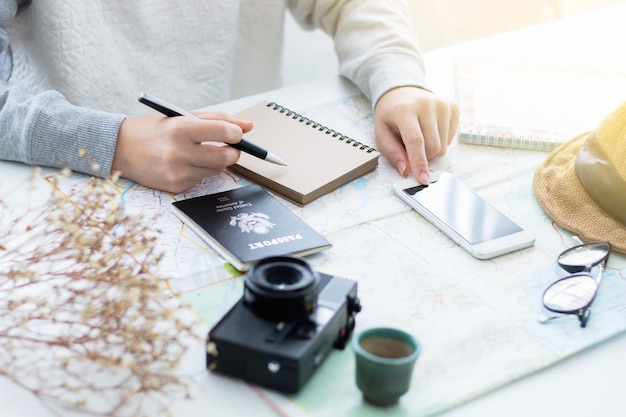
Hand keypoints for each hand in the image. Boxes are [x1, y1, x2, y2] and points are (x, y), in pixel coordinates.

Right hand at [111, 111, 252, 192]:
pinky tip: (185, 163)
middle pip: (226, 157)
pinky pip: (201, 180)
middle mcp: (179, 152)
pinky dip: (200, 171)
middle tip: (229, 147)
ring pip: (216, 170)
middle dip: (234, 152)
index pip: (224, 132)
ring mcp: (177, 172)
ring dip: (216, 162)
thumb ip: (217, 120)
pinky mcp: (176, 186)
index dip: (236, 133)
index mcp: (181, 128)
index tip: (237, 133)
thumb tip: (248, 126)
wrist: (121, 149)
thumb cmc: (154, 130)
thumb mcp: (182, 116)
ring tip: (200, 152)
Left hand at [374, 87, 458, 183]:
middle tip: (410, 149)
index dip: (419, 162)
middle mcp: (426, 104)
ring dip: (430, 150)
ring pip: (442, 146)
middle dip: (422, 157)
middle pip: (432, 147)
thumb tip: (405, 170)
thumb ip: (392, 152)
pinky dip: (439, 141)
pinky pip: (450, 139)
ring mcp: (442, 105)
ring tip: (420, 136)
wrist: (402, 92)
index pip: (415, 140)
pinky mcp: (452, 108)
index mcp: (405, 110)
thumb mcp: (381, 133)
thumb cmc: (391, 116)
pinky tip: (429, 130)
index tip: (422, 179)